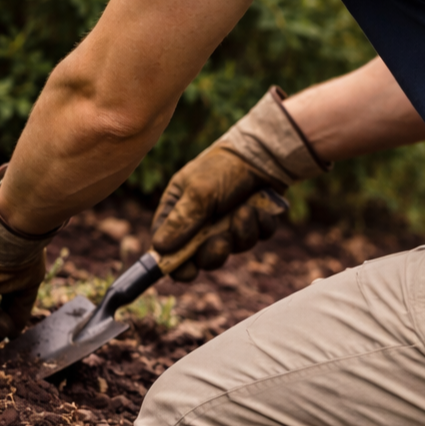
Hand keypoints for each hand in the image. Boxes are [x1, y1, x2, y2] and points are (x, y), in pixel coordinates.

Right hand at [150, 87, 327, 281]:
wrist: (264, 153)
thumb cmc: (224, 168)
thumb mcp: (200, 192)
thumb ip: (182, 221)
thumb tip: (160, 248)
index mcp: (178, 212)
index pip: (168, 249)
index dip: (175, 264)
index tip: (187, 272)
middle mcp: (201, 222)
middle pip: (202, 259)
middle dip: (215, 252)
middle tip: (223, 239)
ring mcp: (228, 225)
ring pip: (233, 250)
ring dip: (241, 233)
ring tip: (245, 209)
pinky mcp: (252, 224)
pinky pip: (256, 239)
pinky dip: (259, 225)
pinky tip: (259, 207)